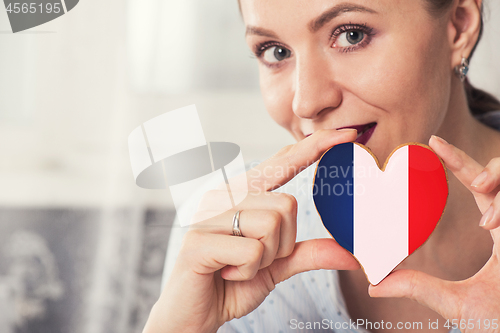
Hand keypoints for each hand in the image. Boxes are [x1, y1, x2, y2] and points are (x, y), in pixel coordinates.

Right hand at [143, 129, 359, 332]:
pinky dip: (248, 272)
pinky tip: (226, 273)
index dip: (313, 147)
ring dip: (265, 259)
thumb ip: (307, 253)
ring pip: (271, 226)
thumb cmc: (231, 283)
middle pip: (286, 205)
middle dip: (282, 244)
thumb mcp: (276, 266)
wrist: (194, 315)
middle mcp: (223, 196)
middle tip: (256, 260)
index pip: (281, 163)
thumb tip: (349, 252)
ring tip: (238, 266)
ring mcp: (208, 216)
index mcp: (241, 194)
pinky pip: (252, 252)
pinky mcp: (199, 241)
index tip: (346, 133)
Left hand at [369, 135, 499, 332]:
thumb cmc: (497, 324)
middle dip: (487, 167)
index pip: (480, 186)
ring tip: (481, 204)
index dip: (459, 161)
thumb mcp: (453, 302)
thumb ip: (417, 288)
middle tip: (470, 181)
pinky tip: (492, 224)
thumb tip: (373, 284)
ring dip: (498, 182)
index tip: (433, 142)